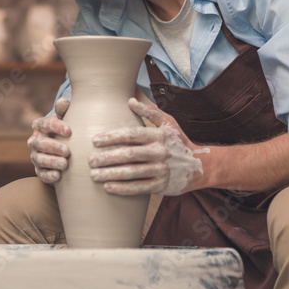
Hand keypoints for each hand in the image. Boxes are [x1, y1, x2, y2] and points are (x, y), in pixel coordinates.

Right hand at [27, 97, 70, 184]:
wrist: (64, 151)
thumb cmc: (66, 132)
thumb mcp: (66, 120)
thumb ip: (64, 111)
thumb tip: (64, 101)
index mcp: (40, 126)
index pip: (44, 123)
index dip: (55, 126)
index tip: (69, 131)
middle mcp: (35, 141)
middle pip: (40, 143)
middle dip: (53, 147)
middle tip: (67, 151)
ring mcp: (35, 156)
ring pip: (39, 159)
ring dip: (51, 162)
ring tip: (65, 164)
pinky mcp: (39, 170)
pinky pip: (40, 174)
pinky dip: (49, 175)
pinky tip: (58, 175)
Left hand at [88, 98, 207, 195]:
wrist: (199, 166)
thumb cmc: (179, 142)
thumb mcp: (168, 123)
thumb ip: (149, 111)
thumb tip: (130, 100)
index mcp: (158, 135)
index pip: (131, 135)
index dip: (112, 137)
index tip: (94, 141)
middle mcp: (160, 152)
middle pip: (128, 154)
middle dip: (106, 157)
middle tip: (89, 160)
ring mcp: (161, 170)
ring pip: (131, 173)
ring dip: (110, 174)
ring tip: (93, 175)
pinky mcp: (161, 186)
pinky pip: (138, 188)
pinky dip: (122, 188)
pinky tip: (108, 187)